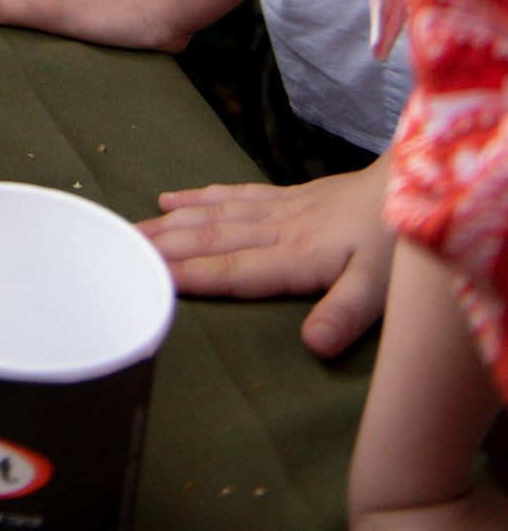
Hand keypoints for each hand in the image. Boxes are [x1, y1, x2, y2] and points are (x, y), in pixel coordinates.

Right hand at [147, 162, 394, 358]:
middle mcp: (277, 230)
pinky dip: (200, 197)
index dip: (190, 274)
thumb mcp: (381, 289)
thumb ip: (345, 315)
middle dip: (164, 246)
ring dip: (172, 223)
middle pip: (211, 239)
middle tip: (119, 249)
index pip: (232, 270)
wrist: (412, 184)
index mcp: (295, 257)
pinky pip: (233, 194)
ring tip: (132, 228)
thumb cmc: (398, 244)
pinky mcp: (287, 196)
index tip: (148, 276)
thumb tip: (313, 346)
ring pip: (214, 215)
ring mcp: (279, 209)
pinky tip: (173, 198)